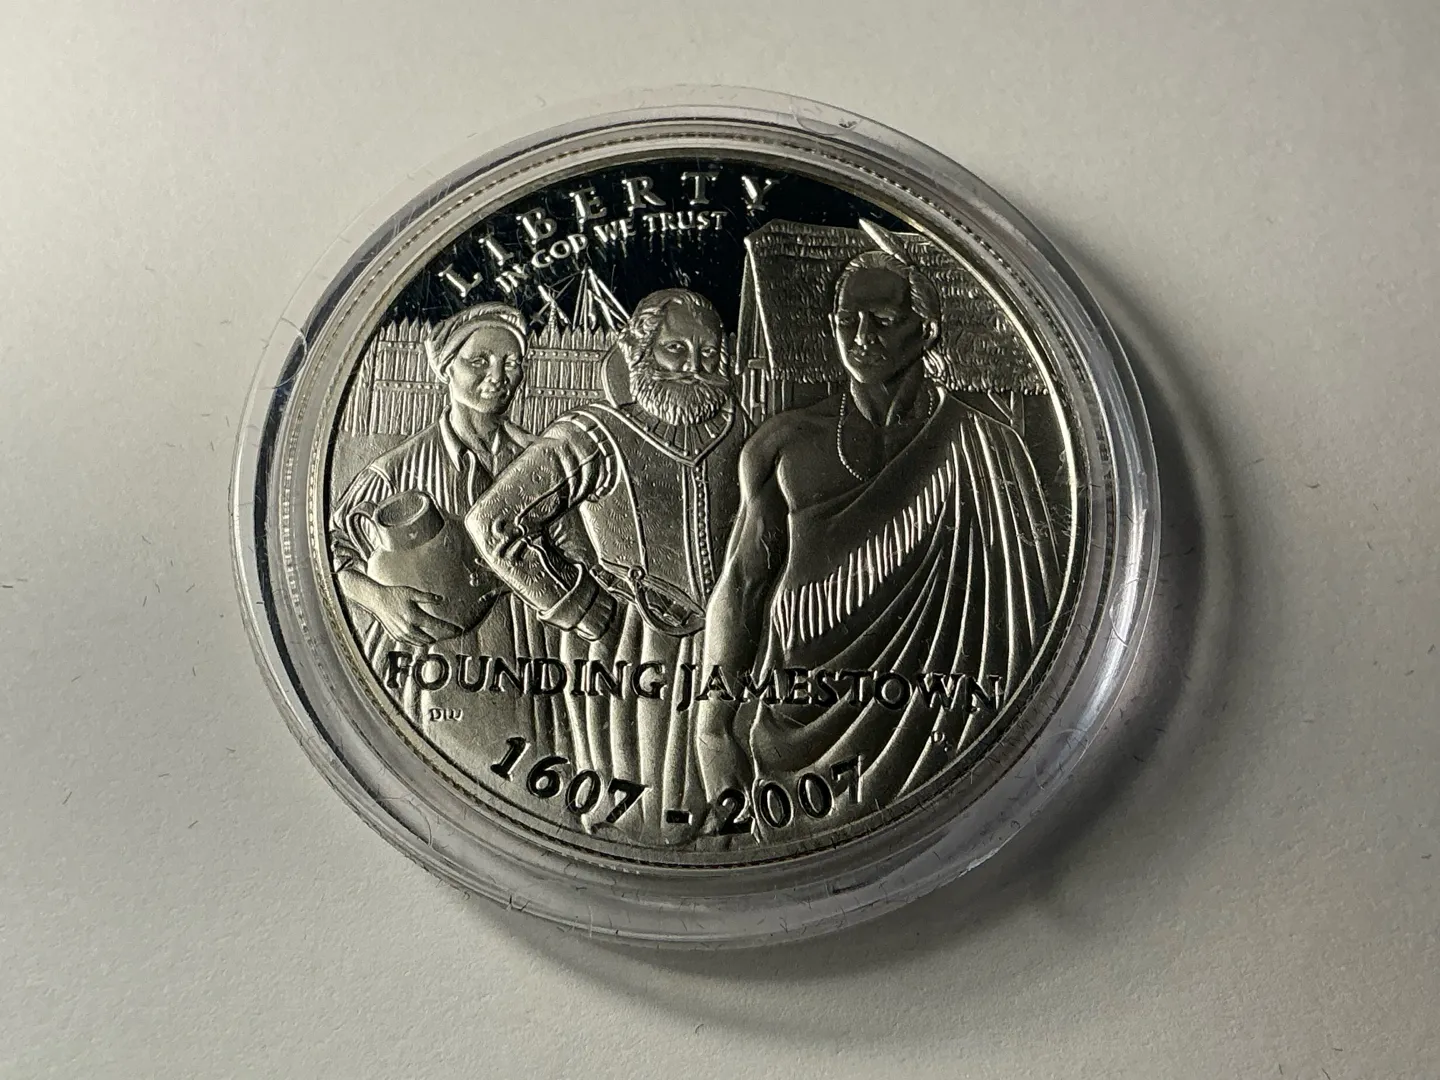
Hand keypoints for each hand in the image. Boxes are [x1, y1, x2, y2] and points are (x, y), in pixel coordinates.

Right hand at [339, 571, 463, 645]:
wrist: (376, 600)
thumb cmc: (394, 594)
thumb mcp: (412, 592)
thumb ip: (427, 597)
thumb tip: (441, 599)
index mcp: (414, 616)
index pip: (436, 625)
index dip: (449, 628)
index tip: (459, 630)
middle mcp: (408, 628)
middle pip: (429, 638)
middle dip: (440, 637)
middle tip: (449, 634)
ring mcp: (401, 634)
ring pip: (420, 643)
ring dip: (429, 641)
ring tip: (437, 636)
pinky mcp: (396, 636)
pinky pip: (411, 643)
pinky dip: (418, 641)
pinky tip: (423, 637)